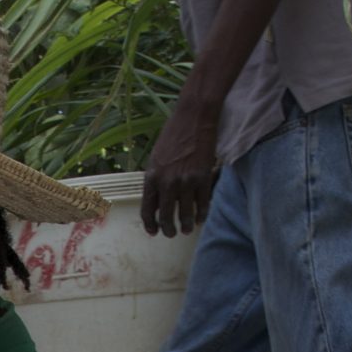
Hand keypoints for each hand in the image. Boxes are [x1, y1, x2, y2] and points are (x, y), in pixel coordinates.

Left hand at [139, 102, 220, 237]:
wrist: (193, 118)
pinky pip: (203, 204)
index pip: (148, 209)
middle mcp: (167, 182)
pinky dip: (202, 214)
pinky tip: (201, 218)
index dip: (150, 224)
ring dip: (187, 225)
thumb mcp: (156, 158)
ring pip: (186, 214)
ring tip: (187, 229)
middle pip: (166, 216)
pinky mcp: (203, 177)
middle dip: (168, 229)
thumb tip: (157, 202)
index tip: (153, 232)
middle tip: (171, 234)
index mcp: (152, 177)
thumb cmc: (173, 136)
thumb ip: (155, 180)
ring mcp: (186, 181)